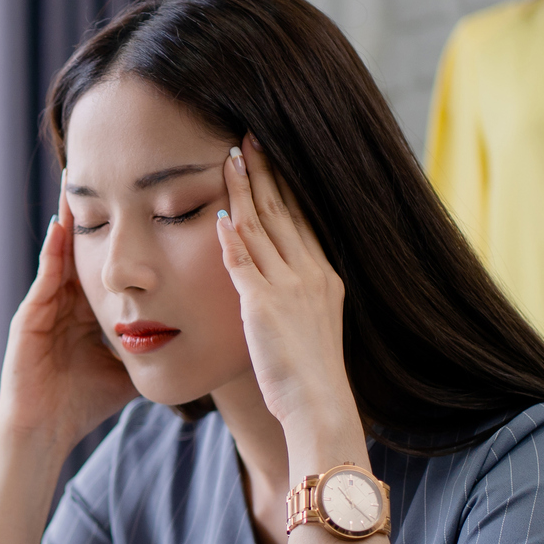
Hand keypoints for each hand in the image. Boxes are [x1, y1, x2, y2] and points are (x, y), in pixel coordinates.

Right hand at [0, 191, 137, 449]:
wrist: (46, 431)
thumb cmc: (83, 404)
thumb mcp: (128, 369)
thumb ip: (153, 347)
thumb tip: (193, 338)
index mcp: (87, 311)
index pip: (108, 262)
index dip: (123, 234)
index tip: (143, 203)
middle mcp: (66, 301)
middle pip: (85, 247)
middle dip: (96, 213)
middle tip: (107, 173)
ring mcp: (46, 306)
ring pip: (63, 252)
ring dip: (71, 218)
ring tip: (78, 181)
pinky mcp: (30, 316)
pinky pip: (44, 275)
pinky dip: (52, 249)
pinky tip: (61, 223)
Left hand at [215, 140, 360, 449]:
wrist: (321, 405)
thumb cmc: (311, 376)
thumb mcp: (310, 325)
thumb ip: (292, 295)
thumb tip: (272, 281)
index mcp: (323, 276)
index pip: (300, 218)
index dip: (283, 184)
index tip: (270, 155)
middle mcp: (310, 273)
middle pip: (283, 212)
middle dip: (264, 173)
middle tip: (249, 137)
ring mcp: (288, 288)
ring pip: (263, 228)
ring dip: (245, 191)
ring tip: (231, 158)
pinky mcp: (264, 306)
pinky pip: (244, 264)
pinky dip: (232, 238)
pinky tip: (220, 214)